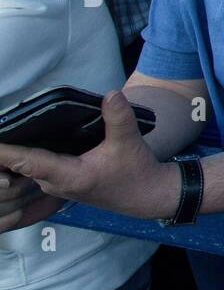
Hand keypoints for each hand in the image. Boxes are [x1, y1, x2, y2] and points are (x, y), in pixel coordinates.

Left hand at [0, 91, 180, 220]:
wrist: (144, 195)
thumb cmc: (134, 171)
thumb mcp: (129, 141)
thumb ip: (118, 117)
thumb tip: (110, 94)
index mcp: (68, 175)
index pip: (27, 162)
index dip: (5, 152)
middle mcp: (54, 183)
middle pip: (17, 168)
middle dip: (3, 153)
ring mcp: (54, 185)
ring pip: (23, 170)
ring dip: (11, 158)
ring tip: (4, 135)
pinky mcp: (59, 182)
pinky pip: (32, 170)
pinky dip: (23, 159)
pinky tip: (22, 145)